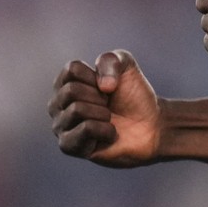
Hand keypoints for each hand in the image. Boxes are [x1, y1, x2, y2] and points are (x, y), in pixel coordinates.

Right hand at [48, 50, 160, 166]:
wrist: (150, 124)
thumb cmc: (133, 95)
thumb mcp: (125, 64)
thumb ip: (110, 60)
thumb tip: (103, 85)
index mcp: (65, 82)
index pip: (72, 69)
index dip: (96, 76)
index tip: (107, 86)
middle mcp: (57, 104)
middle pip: (71, 90)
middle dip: (99, 97)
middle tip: (108, 105)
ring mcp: (60, 126)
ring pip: (77, 110)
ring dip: (103, 113)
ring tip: (108, 119)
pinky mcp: (69, 146)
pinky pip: (86, 129)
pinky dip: (105, 129)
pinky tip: (109, 134)